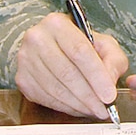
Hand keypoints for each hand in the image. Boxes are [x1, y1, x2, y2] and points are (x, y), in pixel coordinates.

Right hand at [14, 12, 129, 119]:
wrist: (51, 46)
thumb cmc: (79, 45)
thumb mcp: (103, 44)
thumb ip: (113, 60)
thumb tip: (110, 81)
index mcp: (57, 24)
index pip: (79, 51)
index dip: (97, 76)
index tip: (109, 95)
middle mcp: (37, 39)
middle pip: (67, 73)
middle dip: (89, 96)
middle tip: (105, 109)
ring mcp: (26, 60)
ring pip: (56, 89)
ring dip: (79, 105)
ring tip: (95, 110)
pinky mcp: (23, 79)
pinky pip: (47, 99)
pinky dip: (67, 107)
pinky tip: (79, 108)